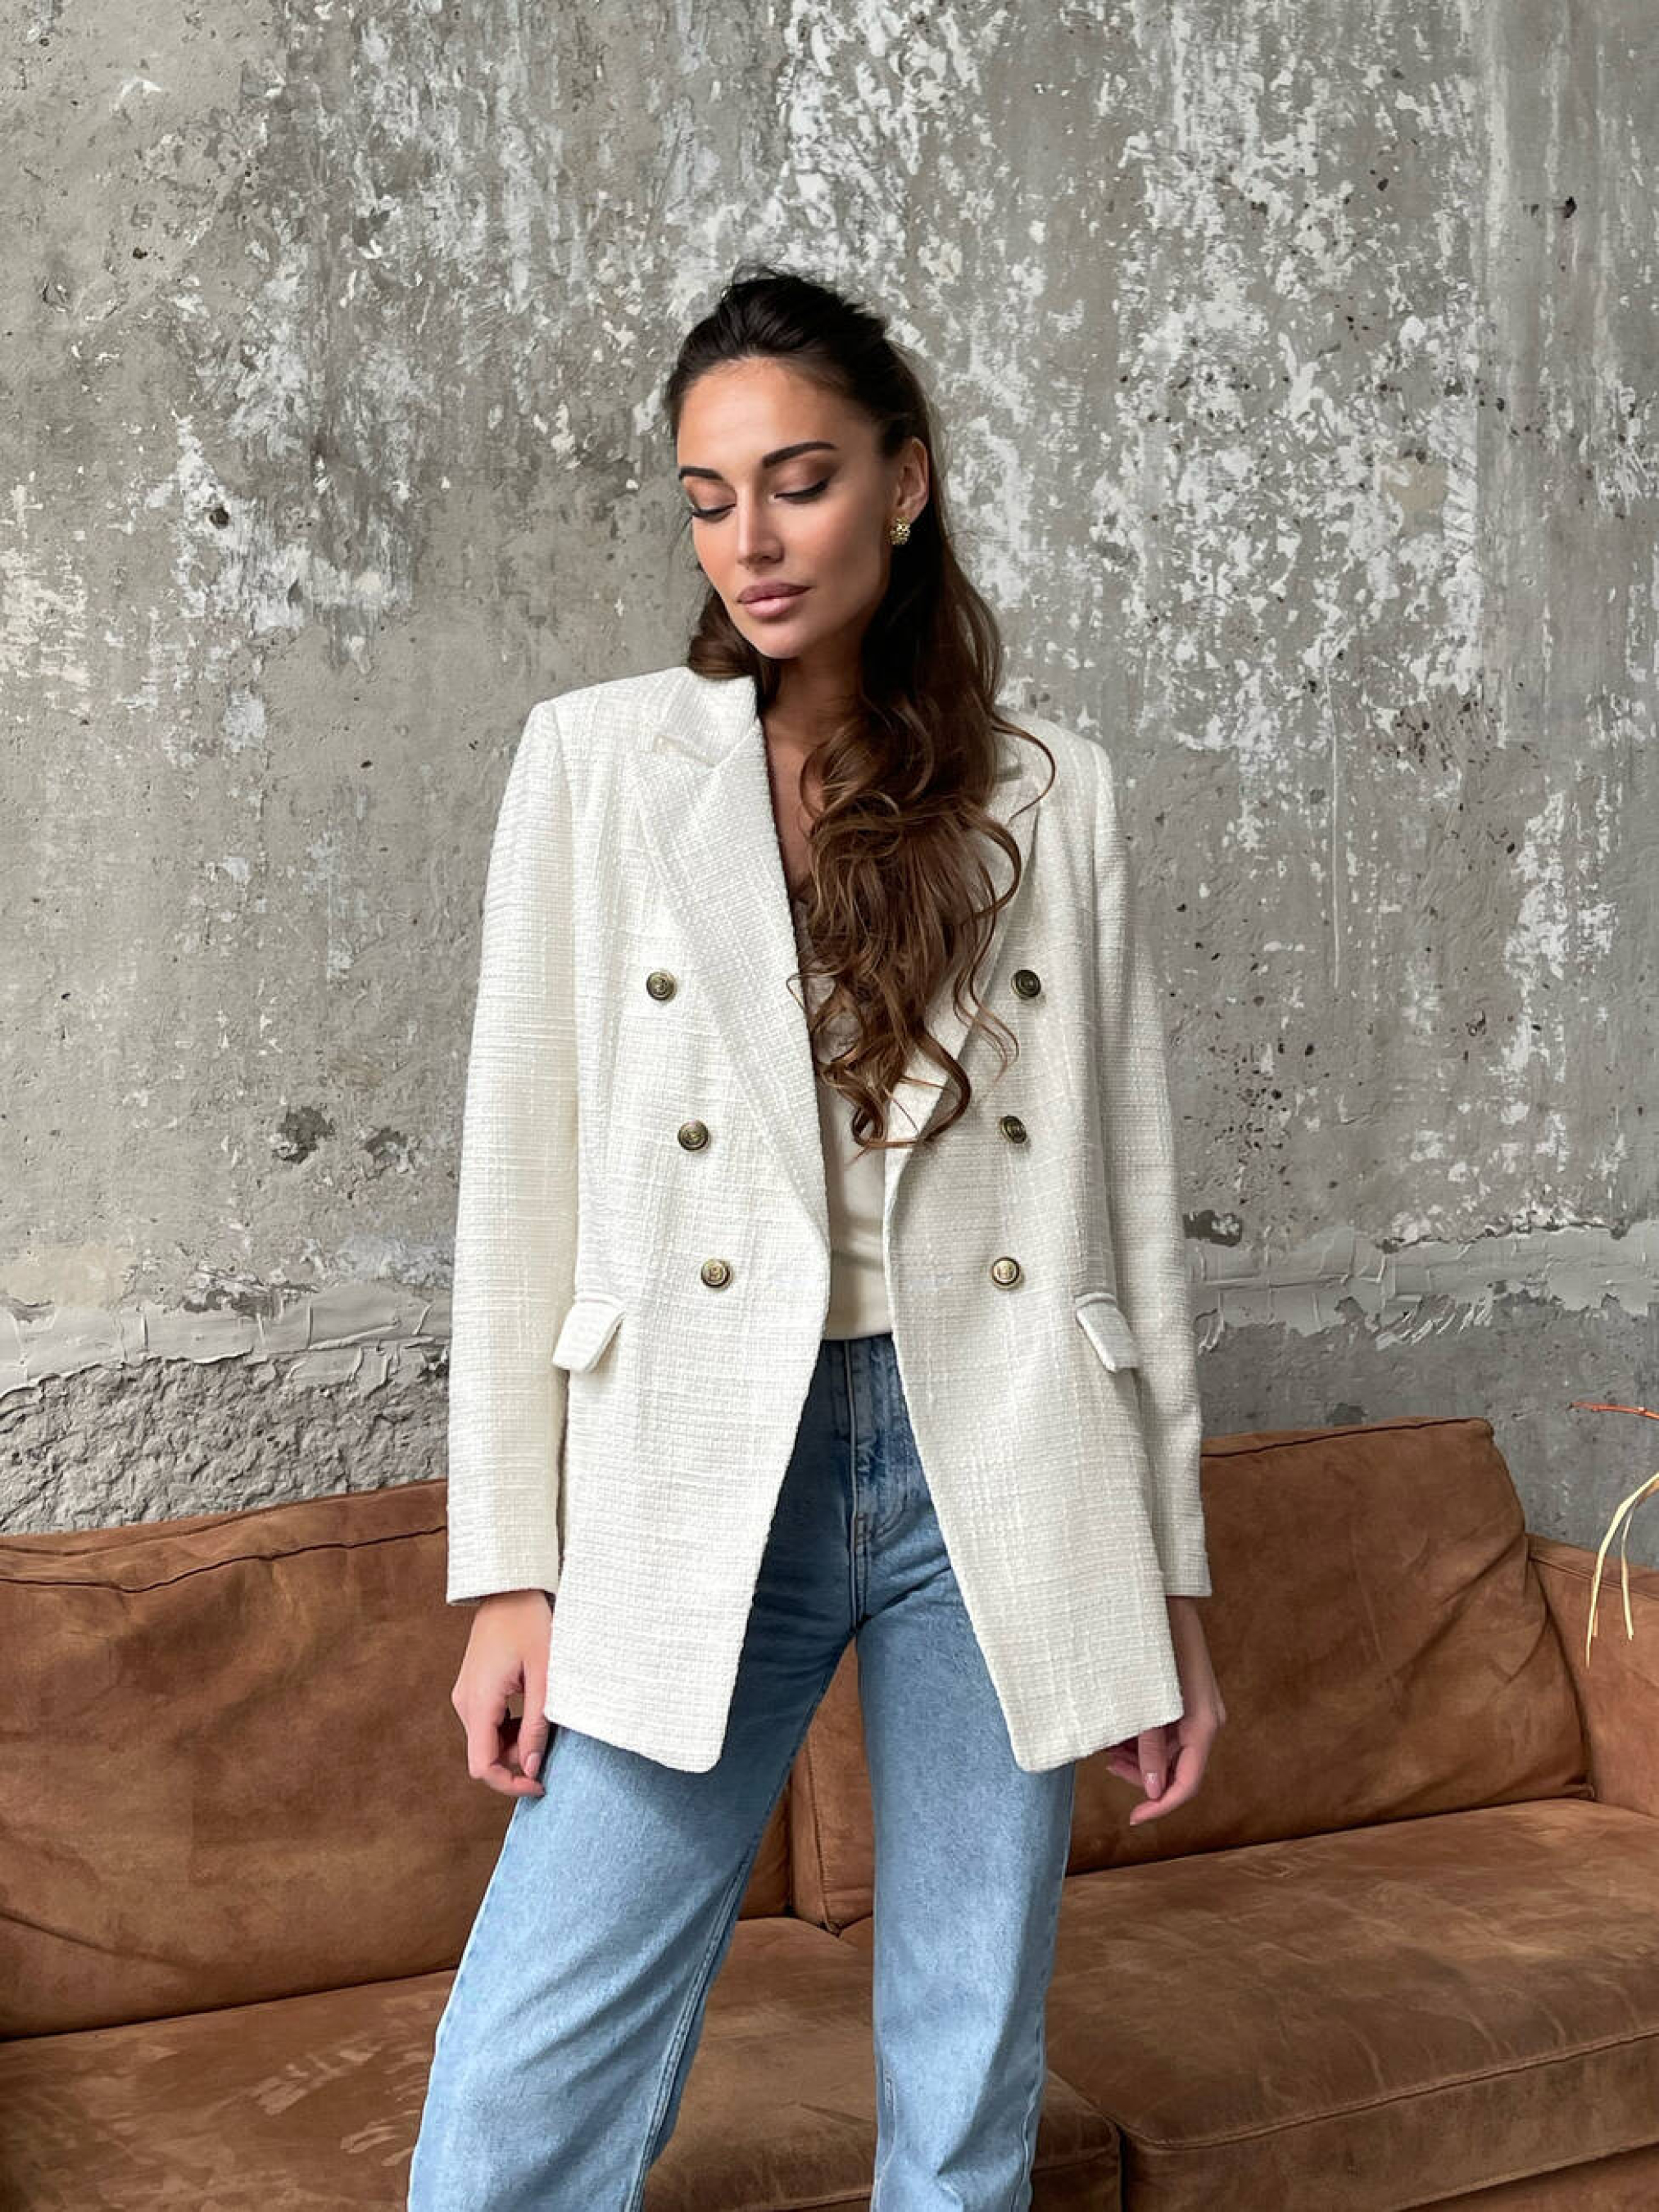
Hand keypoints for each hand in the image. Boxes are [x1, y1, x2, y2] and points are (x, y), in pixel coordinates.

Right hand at [451, 1589, 555, 1796]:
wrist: (509, 1589)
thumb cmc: (529, 1624)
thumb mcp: (544, 1675)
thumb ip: (537, 1724)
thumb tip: (533, 1768)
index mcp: (479, 1702)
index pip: (482, 1766)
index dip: (510, 1783)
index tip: (539, 1784)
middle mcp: (465, 1703)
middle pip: (485, 1755)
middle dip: (518, 1760)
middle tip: (550, 1742)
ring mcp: (465, 1695)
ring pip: (487, 1741)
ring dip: (514, 1743)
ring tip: (543, 1720)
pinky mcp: (472, 1689)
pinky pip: (487, 1723)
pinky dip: (508, 1728)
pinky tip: (530, 1710)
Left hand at [1102, 1596, 1225, 1823]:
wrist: (1165, 1602)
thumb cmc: (1155, 1650)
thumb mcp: (1148, 1704)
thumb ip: (1149, 1748)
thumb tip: (1152, 1790)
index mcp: (1203, 1727)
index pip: (1186, 1785)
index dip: (1160, 1807)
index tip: (1132, 1819)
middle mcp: (1206, 1723)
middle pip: (1176, 1770)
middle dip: (1141, 1775)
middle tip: (1106, 1762)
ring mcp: (1198, 1711)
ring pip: (1169, 1751)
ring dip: (1139, 1755)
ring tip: (1109, 1741)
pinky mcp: (1187, 1699)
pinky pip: (1167, 1731)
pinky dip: (1143, 1735)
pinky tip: (1120, 1725)